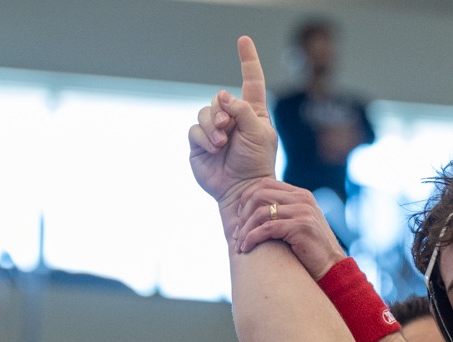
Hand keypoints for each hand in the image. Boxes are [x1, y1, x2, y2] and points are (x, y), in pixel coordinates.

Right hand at [187, 37, 277, 202]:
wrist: (242, 189)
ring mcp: (215, 131)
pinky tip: (213, 149)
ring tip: (221, 143)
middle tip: (227, 127)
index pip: (251, 80)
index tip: (243, 40)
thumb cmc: (256, 162)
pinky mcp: (200, 144)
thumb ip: (242, 109)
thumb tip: (222, 96)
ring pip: (204, 113)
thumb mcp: (258, 131)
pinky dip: (204, 138)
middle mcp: (232, 119)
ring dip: (212, 126)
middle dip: (221, 111)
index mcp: (252, 112)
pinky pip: (195, 130)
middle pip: (219, 99)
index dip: (248, 60)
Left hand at [228, 179, 348, 277]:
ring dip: (245, 230)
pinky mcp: (300, 227)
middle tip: (237, 232)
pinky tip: (246, 248)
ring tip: (240, 244)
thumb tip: (255, 211)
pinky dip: (251, 238)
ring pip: (260, 213)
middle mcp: (302, 199)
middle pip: (259, 194)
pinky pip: (266, 229)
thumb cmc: (310, 250)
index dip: (247, 198)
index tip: (240, 217)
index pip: (265, 184)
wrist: (332, 267)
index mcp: (301, 194)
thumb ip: (283, 212)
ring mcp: (302, 212)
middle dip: (243, 214)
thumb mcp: (298, 224)